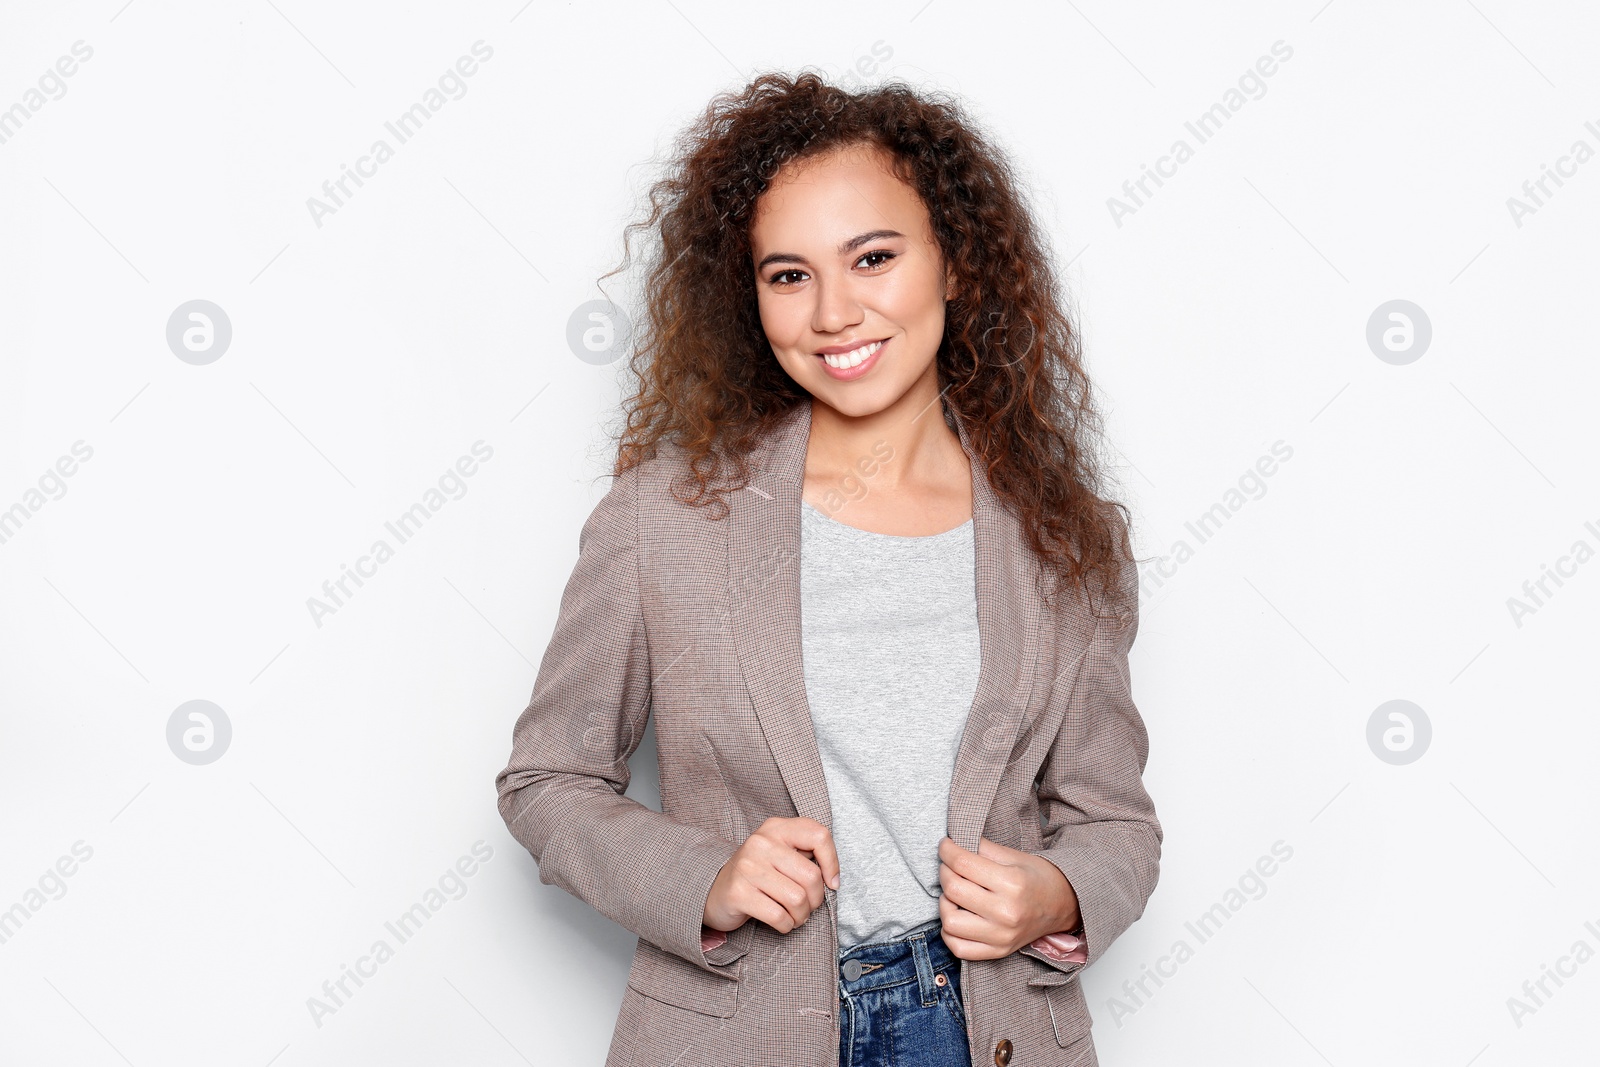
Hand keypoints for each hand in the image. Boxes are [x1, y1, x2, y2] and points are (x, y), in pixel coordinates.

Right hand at [703, 817, 840, 934]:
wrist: (714, 891)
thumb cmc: (758, 875)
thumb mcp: (780, 854)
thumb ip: (806, 855)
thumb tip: (833, 879)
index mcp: (776, 828)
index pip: (819, 835)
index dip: (832, 862)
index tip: (831, 882)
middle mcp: (761, 843)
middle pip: (811, 876)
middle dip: (815, 900)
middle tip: (807, 906)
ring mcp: (747, 867)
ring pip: (797, 899)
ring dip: (801, 916)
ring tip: (794, 915)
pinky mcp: (738, 893)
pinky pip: (779, 916)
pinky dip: (786, 925)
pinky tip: (782, 922)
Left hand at [936, 835, 1079, 959]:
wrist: (1064, 906)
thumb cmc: (1038, 878)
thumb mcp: (1014, 856)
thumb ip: (982, 848)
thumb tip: (954, 842)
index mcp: (1011, 883)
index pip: (962, 863)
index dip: (947, 850)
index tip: (945, 846)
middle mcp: (1006, 912)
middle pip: (953, 889)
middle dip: (944, 871)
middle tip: (950, 866)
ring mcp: (1001, 936)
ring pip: (950, 921)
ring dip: (945, 902)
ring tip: (955, 893)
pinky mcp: (997, 952)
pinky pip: (958, 948)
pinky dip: (950, 932)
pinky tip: (957, 916)